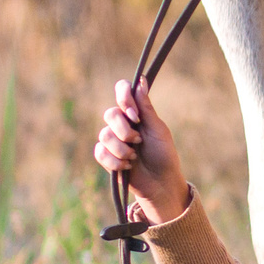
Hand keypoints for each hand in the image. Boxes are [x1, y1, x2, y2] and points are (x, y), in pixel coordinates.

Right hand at [93, 79, 190, 222]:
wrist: (160, 183)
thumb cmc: (163, 154)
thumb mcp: (158, 129)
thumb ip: (146, 107)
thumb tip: (141, 80)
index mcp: (136, 112)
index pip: (122, 90)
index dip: (124, 99)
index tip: (134, 115)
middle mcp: (122, 123)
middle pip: (110, 114)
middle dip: (124, 131)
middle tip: (139, 141)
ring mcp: (113, 140)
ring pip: (104, 135)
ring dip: (121, 149)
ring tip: (134, 157)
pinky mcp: (106, 157)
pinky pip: (99, 152)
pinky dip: (114, 161)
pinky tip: (127, 166)